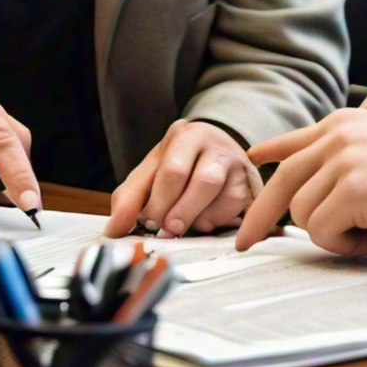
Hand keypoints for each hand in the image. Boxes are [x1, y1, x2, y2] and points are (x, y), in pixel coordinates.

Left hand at [104, 120, 261, 237]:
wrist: (214, 150)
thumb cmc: (178, 165)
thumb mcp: (150, 173)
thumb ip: (129, 198)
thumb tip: (114, 230)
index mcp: (186, 136)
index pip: (173, 170)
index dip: (159, 202)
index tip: (148, 222)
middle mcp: (217, 145)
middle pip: (205, 181)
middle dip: (182, 213)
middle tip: (168, 230)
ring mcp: (239, 163)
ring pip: (228, 196)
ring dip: (203, 219)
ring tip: (187, 225)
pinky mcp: (252, 183)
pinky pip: (241, 209)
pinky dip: (221, 221)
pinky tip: (206, 220)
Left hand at [235, 109, 366, 256]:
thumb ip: (344, 158)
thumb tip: (307, 189)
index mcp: (346, 122)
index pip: (293, 140)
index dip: (268, 154)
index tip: (251, 160)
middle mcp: (339, 134)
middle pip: (283, 181)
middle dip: (260, 217)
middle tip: (246, 244)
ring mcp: (344, 159)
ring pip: (304, 214)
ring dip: (331, 234)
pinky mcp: (352, 189)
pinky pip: (324, 233)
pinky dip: (344, 245)